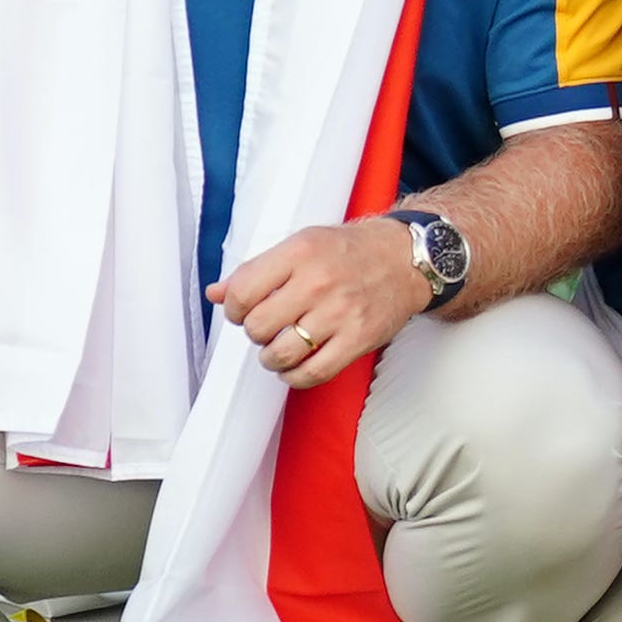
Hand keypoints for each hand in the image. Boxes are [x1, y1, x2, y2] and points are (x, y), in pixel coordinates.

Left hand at [211, 216, 437, 389]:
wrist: (405, 259)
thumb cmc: (350, 251)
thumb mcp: (302, 244)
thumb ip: (257, 269)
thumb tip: (216, 293)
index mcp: (300, 253)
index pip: (242, 291)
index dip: (233, 308)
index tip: (242, 310)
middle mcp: (319, 282)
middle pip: (257, 326)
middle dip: (256, 331)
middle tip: (268, 325)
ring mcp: (340, 313)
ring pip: (280, 354)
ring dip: (271, 357)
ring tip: (279, 347)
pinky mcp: (358, 338)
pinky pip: (312, 373)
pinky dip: (294, 376)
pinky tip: (295, 365)